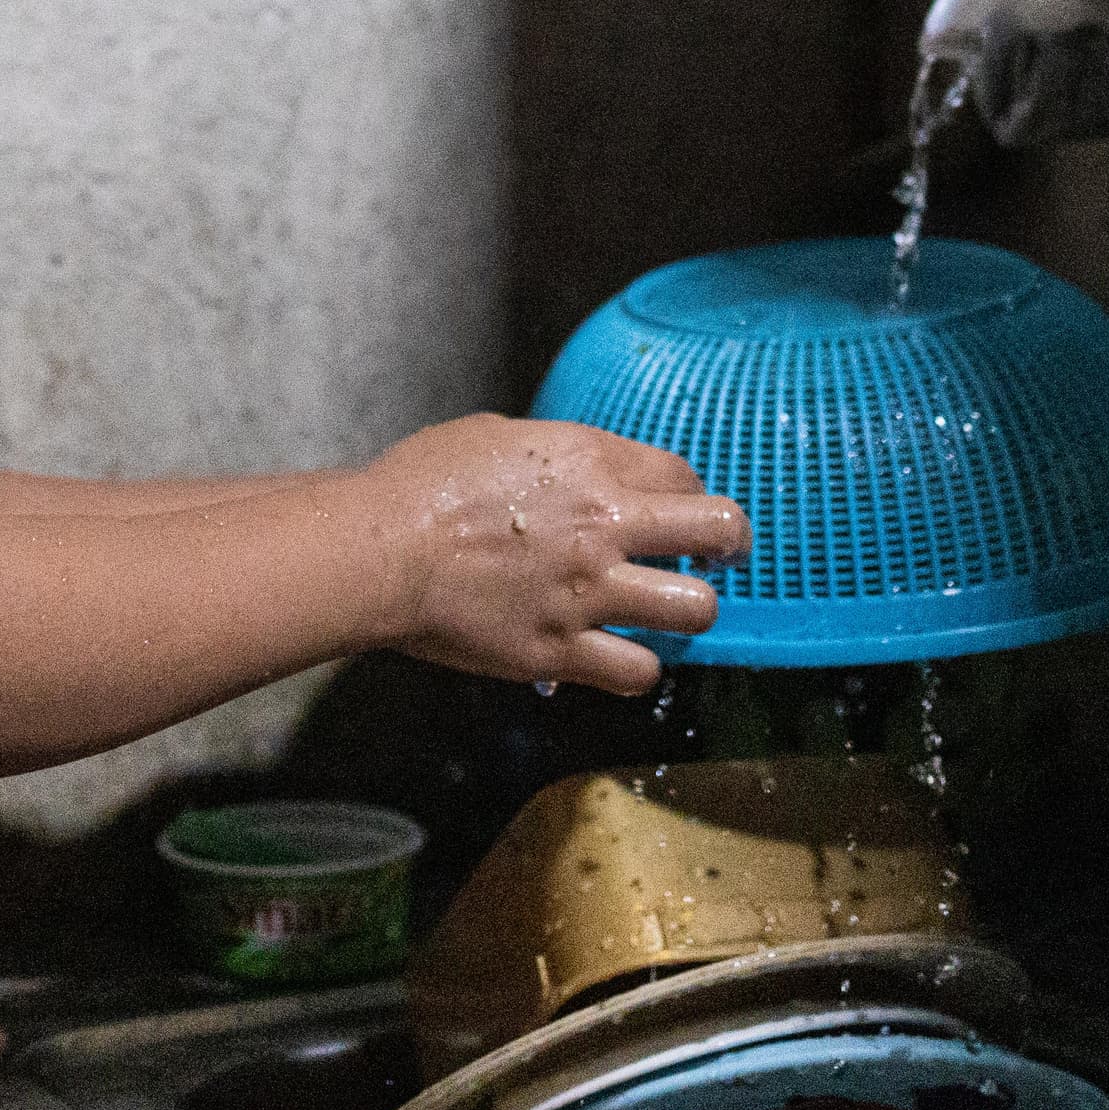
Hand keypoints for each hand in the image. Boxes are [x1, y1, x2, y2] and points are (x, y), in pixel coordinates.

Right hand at [362, 414, 747, 695]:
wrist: (380, 549)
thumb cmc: (422, 484)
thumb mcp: (498, 437)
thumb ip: (556, 457)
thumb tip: (578, 472)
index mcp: (589, 463)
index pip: (682, 474)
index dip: (692, 494)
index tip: (684, 510)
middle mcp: (603, 526)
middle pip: (717, 530)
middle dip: (728, 546)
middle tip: (717, 559)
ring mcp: (587, 592)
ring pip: (694, 610)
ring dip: (688, 612)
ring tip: (668, 613)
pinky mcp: (561, 650)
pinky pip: (637, 672)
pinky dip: (633, 668)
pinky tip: (617, 657)